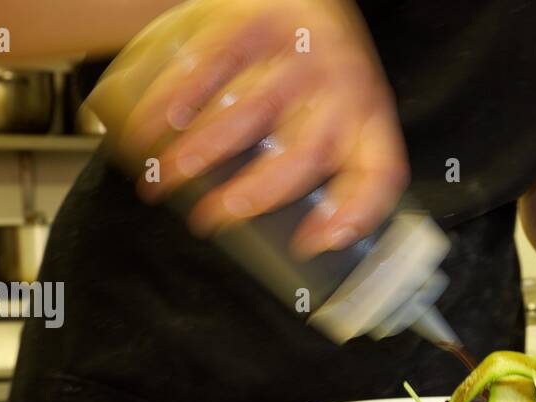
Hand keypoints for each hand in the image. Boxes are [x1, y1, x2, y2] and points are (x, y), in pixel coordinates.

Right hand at [125, 0, 407, 256]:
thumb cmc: (318, 73)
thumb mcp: (344, 117)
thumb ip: (333, 173)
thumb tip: (308, 243)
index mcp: (370, 118)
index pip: (381, 174)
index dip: (353, 215)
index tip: (309, 244)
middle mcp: (343, 86)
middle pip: (303, 155)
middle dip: (254, 194)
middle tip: (213, 217)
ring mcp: (299, 54)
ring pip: (250, 113)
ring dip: (201, 152)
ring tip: (164, 176)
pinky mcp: (256, 22)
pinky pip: (213, 65)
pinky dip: (177, 98)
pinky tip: (154, 122)